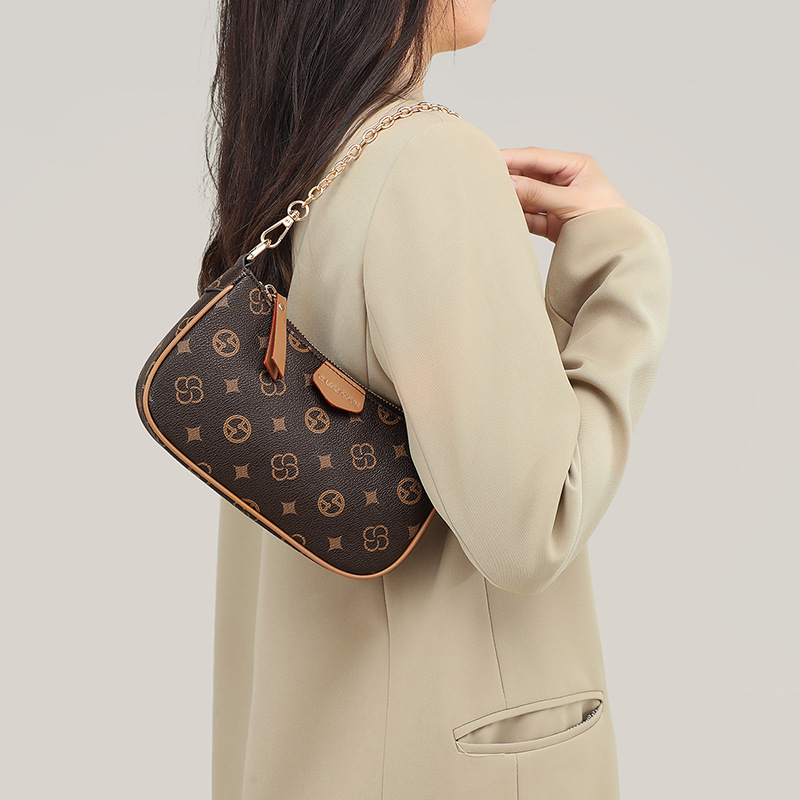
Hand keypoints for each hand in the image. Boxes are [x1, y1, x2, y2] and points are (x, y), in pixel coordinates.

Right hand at [500, 146, 631, 242]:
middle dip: (509, 179)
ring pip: (526, 196)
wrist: (620, 254)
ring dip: (511, 199)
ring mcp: (556, 202)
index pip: (537, 157)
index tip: (489, 159)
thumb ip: (538, 193)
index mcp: (576, 166)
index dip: (512, 158)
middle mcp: (565, 181)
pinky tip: (504, 216)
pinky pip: (528, 216)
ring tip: (491, 200)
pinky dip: (517, 217)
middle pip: (529, 175)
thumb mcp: (572, 203)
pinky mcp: (551, 223)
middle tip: (484, 181)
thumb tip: (508, 184)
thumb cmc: (609, 223)